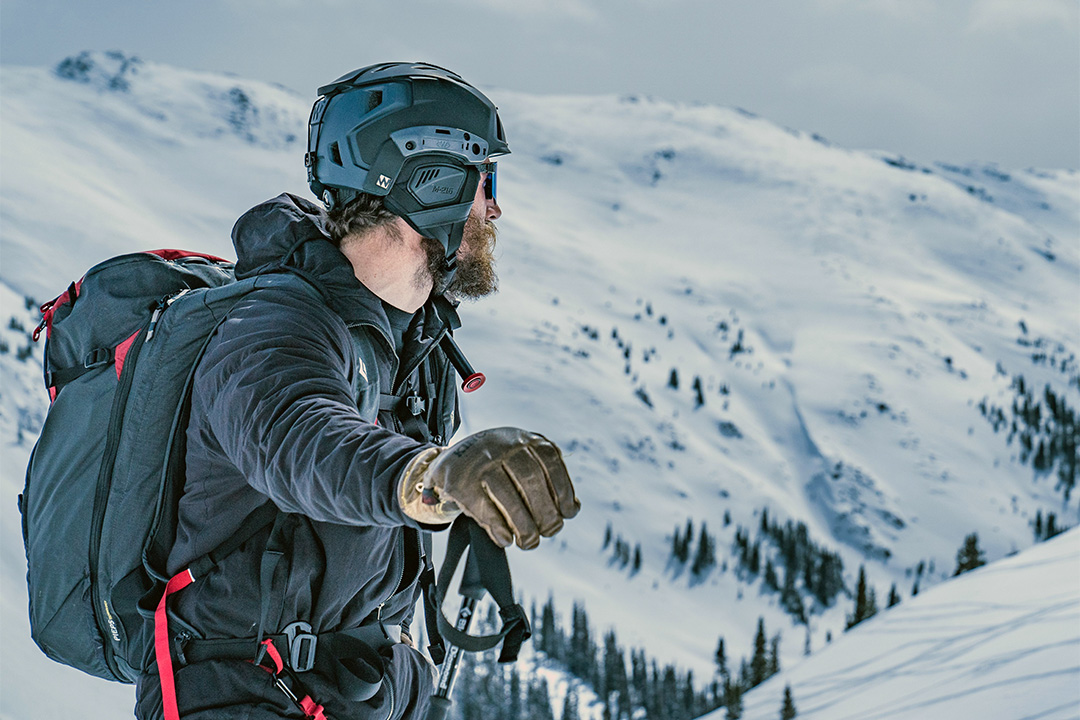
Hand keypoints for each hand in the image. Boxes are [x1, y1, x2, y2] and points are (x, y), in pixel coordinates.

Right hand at [398, 427, 579, 548]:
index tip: (568, 513)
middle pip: (530, 479)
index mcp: (523, 439)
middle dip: (545, 512)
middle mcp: (501, 445)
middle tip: (549, 532)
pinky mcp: (459, 481)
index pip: (550, 461)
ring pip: (507, 495)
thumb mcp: (522, 459)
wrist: (452, 460)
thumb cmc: (498, 466)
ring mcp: (478, 461)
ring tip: (529, 542)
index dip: (563, 489)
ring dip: (524, 525)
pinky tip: (506, 539)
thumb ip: (546, 477)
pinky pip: (483, 508)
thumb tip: (572, 509)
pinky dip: (498, 527)